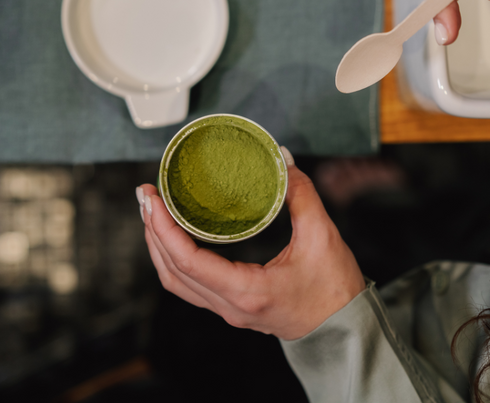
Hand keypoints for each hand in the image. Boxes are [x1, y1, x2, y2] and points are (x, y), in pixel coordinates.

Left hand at [136, 149, 365, 340]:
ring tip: (152, 212)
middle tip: (145, 195)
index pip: (188, 261)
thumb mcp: (322, 236)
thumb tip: (282, 161)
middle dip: (152, 231)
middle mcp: (230, 306)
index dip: (163, 228)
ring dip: (159, 246)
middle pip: (172, 271)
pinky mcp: (232, 306)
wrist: (344, 329)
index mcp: (246, 291)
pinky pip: (190, 285)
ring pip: (177, 282)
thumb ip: (301, 195)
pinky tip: (175, 236)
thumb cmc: (335, 290)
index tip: (151, 198)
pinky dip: (174, 259)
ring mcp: (228, 310)